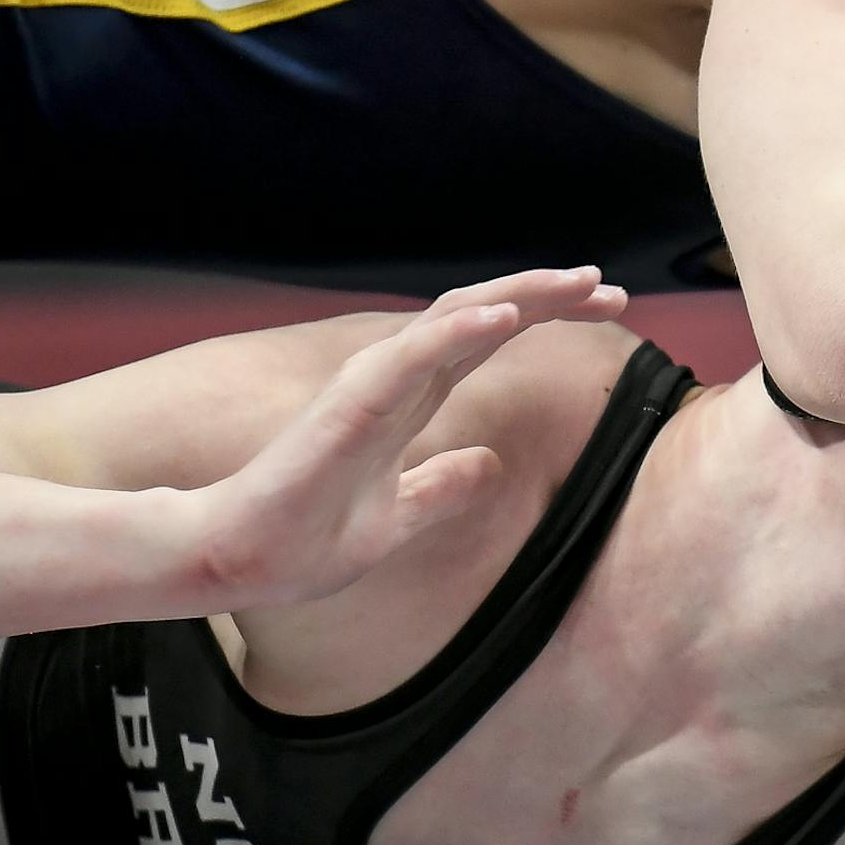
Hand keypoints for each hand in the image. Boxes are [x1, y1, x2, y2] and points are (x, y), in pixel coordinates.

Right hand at [187, 267, 625, 606]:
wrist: (232, 563)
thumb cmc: (300, 541)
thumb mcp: (396, 520)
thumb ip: (440, 489)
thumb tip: (490, 468)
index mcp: (409, 401)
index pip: (485, 341)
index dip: (543, 316)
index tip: (608, 308)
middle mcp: (394, 379)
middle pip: (481, 316)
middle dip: (549, 296)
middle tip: (612, 287)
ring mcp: (371, 385)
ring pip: (455, 319)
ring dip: (518, 295)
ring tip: (577, 281)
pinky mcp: (349, 405)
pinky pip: (413, 356)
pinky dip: (461, 330)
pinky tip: (506, 315)